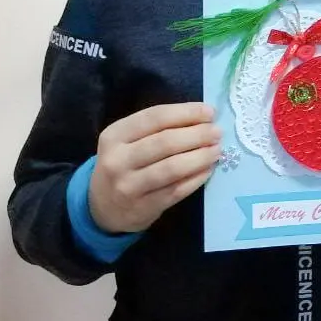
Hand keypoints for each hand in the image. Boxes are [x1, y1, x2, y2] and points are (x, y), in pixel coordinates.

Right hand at [89, 103, 221, 233]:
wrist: (103, 207)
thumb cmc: (125, 164)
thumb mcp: (129, 141)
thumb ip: (159, 128)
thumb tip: (203, 117)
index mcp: (115, 135)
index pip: (155, 117)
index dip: (186, 113)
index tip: (210, 113)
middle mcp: (117, 160)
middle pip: (165, 142)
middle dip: (197, 135)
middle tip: (217, 132)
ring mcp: (128, 186)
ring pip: (172, 168)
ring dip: (200, 157)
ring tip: (217, 150)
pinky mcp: (143, 207)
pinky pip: (177, 190)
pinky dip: (196, 178)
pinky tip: (208, 170)